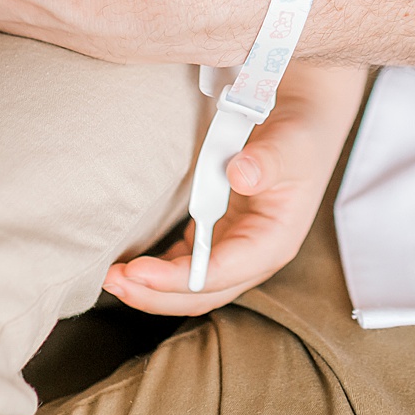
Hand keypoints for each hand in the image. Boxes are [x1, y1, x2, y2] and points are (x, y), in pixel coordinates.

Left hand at [103, 64, 366, 314]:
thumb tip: (240, 174)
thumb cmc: (300, 133)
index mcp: (273, 242)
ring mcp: (236, 249)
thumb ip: (267, 161)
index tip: (137, 271)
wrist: (303, 120)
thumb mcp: (290, 144)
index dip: (176, 279)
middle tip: (112, 280)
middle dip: (155, 294)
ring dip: (151, 288)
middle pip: (201, 294)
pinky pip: (185, 264)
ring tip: (111, 277)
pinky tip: (132, 264)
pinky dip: (158, 269)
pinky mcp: (219, 237)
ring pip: (190, 287)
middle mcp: (254, 256)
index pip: (220, 274)